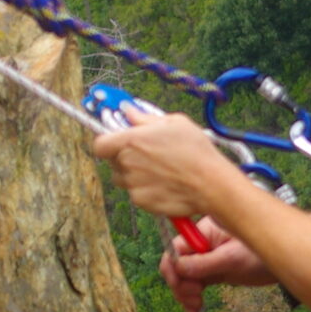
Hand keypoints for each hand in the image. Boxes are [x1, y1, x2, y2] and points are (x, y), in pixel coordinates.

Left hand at [93, 110, 231, 224]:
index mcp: (131, 140)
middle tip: (147, 154)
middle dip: (124, 157)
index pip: (99, 144)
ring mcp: (132, 184)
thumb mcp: (174, 122)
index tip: (118, 140)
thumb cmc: (195, 150)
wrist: (210, 183)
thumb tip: (128, 110)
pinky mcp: (141, 201)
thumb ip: (145, 117)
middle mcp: (127, 163)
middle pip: (112, 161)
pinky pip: (135, 193)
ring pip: (123, 178)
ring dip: (133, 174)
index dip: (107, 142)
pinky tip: (164, 183)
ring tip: (159, 170)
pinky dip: (145, 189)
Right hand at [156, 222, 275, 311]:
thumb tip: (178, 269)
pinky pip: (195, 284)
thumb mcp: (233, 258)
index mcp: (204, 231)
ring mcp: (207, 258)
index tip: (180, 285)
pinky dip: (192, 297)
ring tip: (195, 308)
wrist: (284, 263)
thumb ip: (205, 263)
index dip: (173, 267)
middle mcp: (202, 243)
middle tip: (194, 299)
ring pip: (184, 277)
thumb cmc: (263, 253)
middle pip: (177, 264)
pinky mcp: (214, 271)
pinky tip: (195, 310)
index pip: (176, 247)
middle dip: (180, 284)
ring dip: (185, 294)